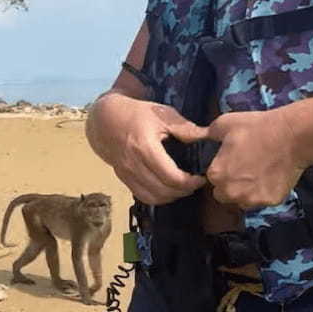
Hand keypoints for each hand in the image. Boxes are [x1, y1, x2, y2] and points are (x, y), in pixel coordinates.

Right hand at [88, 93, 206, 204]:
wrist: (104, 120)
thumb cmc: (136, 114)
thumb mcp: (162, 114)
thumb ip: (185, 128)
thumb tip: (208, 137)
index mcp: (145, 147)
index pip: (171, 177)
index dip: (190, 183)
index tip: (201, 178)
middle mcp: (134, 164)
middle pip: (163, 191)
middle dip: (183, 191)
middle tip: (195, 184)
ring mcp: (126, 174)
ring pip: (152, 198)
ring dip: (171, 197)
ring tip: (183, 188)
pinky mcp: (123, 179)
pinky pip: (142, 197)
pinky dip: (157, 198)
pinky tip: (168, 190)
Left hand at [205, 108, 303, 209]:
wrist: (292, 136)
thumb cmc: (256, 127)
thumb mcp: (224, 124)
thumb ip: (204, 134)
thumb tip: (185, 136)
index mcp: (216, 175)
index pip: (212, 179)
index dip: (222, 169)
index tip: (233, 160)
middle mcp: (230, 192)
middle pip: (224, 194)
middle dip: (231, 184)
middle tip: (246, 167)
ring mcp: (251, 200)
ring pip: (243, 200)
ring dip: (247, 191)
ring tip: (260, 172)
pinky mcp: (270, 202)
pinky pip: (263, 201)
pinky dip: (266, 192)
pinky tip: (272, 176)